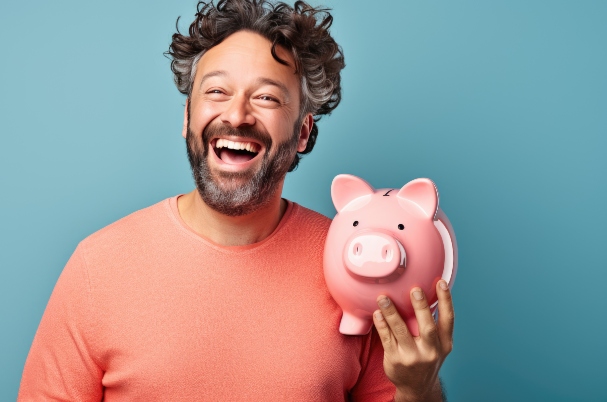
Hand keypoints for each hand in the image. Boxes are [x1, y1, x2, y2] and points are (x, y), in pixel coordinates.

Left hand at [372, 280, 453, 401]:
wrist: (417, 387)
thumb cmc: (426, 358)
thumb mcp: (438, 345)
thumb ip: (434, 325)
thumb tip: (426, 294)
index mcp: (444, 344)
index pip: (448, 320)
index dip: (446, 300)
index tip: (441, 282)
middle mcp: (430, 351)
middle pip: (427, 326)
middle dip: (421, 307)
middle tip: (414, 289)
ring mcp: (412, 357)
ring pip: (401, 331)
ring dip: (392, 313)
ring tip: (383, 298)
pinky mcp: (395, 360)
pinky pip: (386, 339)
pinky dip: (381, 325)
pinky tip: (377, 313)